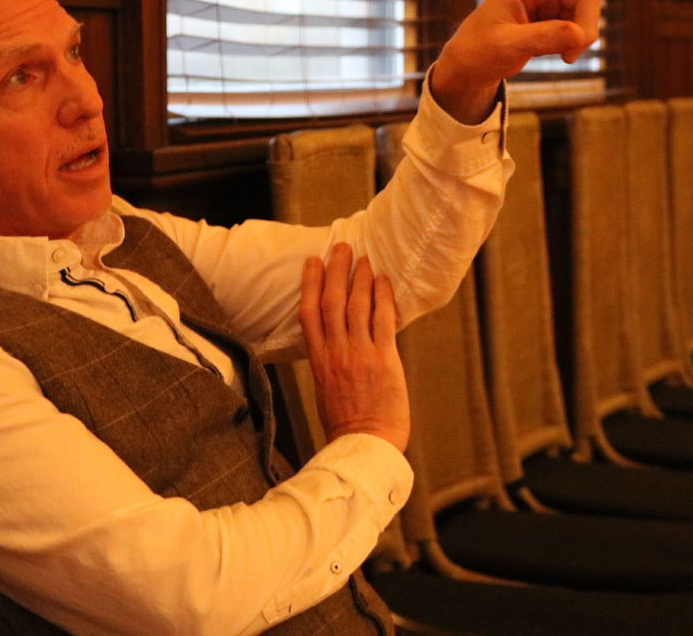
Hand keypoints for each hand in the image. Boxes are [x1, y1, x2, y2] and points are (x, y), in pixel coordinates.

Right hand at [299, 244, 409, 451]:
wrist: (364, 445)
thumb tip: (335, 344)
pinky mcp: (383, 359)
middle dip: (336, 270)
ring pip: (357, 305)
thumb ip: (329, 363)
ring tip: (365, 258)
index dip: (310, 284)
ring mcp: (359, 354)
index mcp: (318, 360)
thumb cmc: (347, 424)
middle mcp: (336, 352)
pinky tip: (384, 281)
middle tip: (342, 247)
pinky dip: (383, 297)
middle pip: (332, 301)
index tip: (312, 262)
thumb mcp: (326, 389)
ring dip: (361, 278)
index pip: (308, 313)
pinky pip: (383, 320)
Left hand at [430, 0, 629, 122]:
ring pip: (588, 11)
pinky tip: (564, 56)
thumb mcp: (507, 47)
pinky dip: (578, 42)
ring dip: (583, 36)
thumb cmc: (480, 51)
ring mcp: (550, 0)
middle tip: (573, 54)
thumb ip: (542, 39)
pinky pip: (582, 24)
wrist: (470, 65)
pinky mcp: (555, 16)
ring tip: (565, 58)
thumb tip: (580, 35)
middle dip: (588, 24)